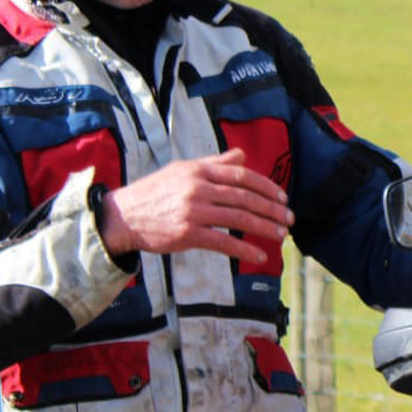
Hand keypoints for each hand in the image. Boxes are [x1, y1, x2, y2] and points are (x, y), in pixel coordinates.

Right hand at [97, 148, 292, 265]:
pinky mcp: (188, 234)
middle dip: (272, 209)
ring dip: (264, 228)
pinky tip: (260, 256)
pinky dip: (244, 250)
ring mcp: (193, 211)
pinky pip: (223, 242)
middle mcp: (198, 187)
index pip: (242, 175)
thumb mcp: (183, 170)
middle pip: (245, 197)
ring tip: (280, 235)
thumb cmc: (155, 192)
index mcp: (199, 170)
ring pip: (239, 219)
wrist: (123, 216)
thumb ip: (214, 163)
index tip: (282, 198)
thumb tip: (241, 155)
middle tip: (289, 219)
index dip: (266, 187)